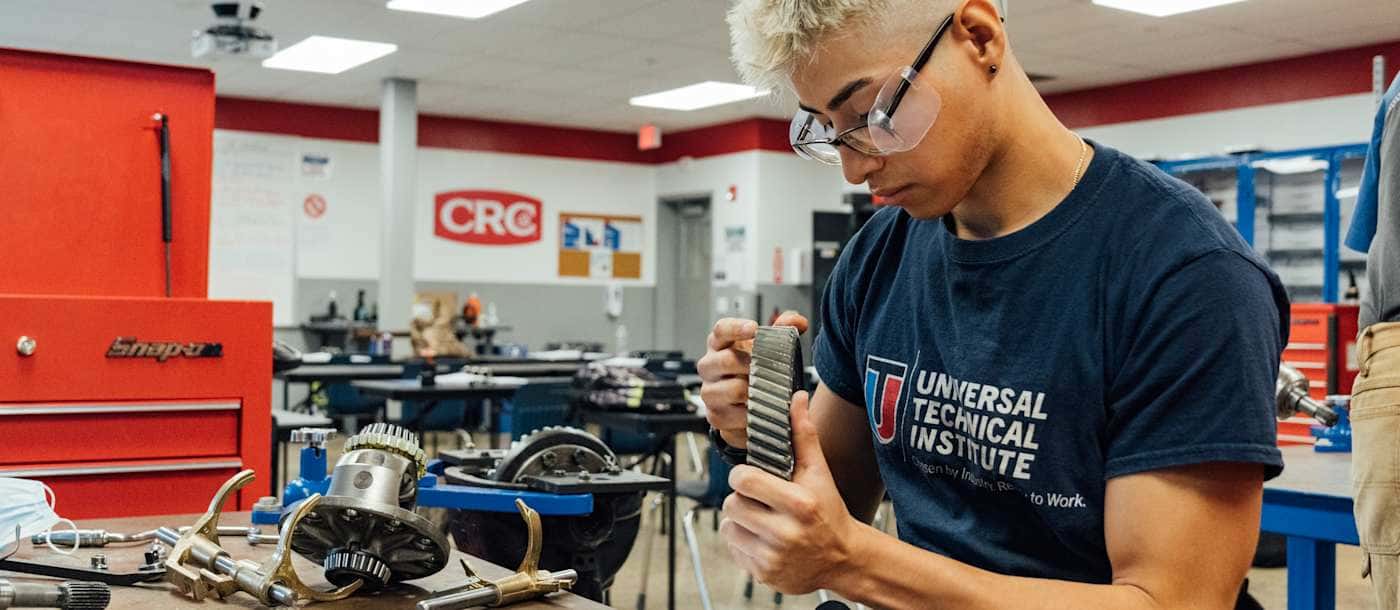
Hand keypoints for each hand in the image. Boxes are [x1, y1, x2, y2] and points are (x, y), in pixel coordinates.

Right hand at [696, 312, 807, 447]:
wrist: (742, 401)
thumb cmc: (752, 368)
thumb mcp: (767, 346)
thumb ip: (784, 330)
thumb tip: (798, 322)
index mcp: (720, 344)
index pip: (721, 330)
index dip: (736, 328)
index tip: (754, 328)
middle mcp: (710, 367)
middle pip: (725, 360)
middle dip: (750, 364)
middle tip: (767, 368)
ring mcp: (710, 392)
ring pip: (731, 390)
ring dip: (754, 393)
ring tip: (768, 392)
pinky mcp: (715, 417)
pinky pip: (735, 417)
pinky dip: (753, 416)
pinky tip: (762, 413)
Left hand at [720, 390, 863, 594]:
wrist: (843, 559)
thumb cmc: (829, 511)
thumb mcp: (819, 473)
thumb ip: (804, 435)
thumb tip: (797, 399)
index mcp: (799, 504)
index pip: (744, 480)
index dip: (743, 476)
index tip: (751, 478)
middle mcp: (786, 533)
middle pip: (732, 504)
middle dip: (741, 499)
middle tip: (759, 500)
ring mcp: (774, 557)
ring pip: (728, 527)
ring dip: (739, 521)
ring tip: (761, 519)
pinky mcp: (764, 574)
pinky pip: (733, 549)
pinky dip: (743, 542)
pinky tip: (763, 538)